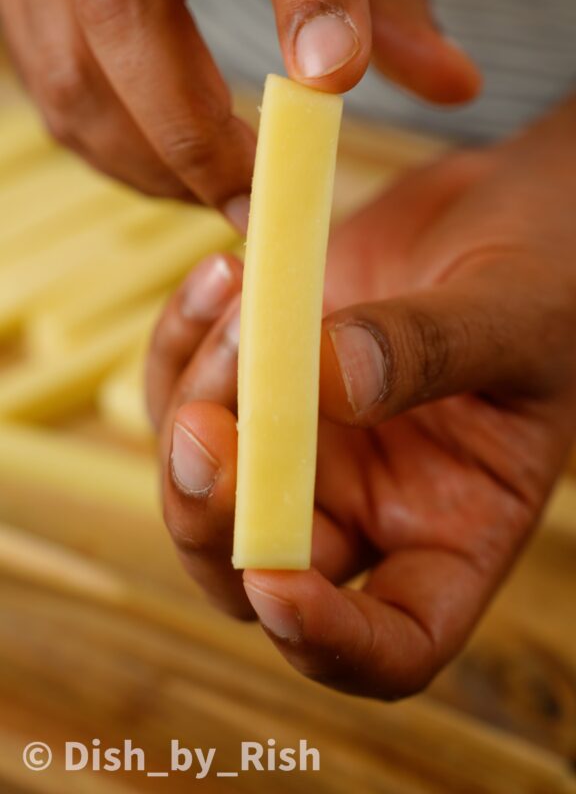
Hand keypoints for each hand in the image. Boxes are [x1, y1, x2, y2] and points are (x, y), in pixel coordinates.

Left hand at [146, 100, 575, 699]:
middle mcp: (370, 505)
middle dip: (215, 513)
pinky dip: (184, 340)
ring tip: (236, 294)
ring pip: (204, 484)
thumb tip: (327, 382)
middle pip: (259, 573)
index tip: (276, 580)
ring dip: (192, 400)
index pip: (396, 642)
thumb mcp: (516, 315)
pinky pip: (187, 389)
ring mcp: (307, 446)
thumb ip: (434, 349)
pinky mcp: (261, 385)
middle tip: (207, 425)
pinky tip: (221, 275)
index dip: (329, 642)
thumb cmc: (546, 279)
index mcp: (455, 528)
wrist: (500, 215)